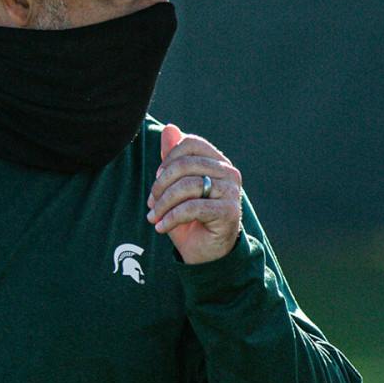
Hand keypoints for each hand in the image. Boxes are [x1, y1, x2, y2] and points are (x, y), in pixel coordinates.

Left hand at [147, 124, 242, 264]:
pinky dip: (171, 218)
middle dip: (161, 185)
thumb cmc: (190, 219)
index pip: (190, 144)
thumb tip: (169, 127)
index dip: (167, 160)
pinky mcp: (229, 212)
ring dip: (163, 203)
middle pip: (186, 165)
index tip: (156, 180)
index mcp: (218, 162)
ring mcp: (232, 192)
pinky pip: (193, 208)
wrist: (206, 254)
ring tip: (154, 217)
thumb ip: (173, 160)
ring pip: (187, 186)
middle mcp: (229, 173)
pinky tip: (161, 227)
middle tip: (151, 204)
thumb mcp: (176, 188)